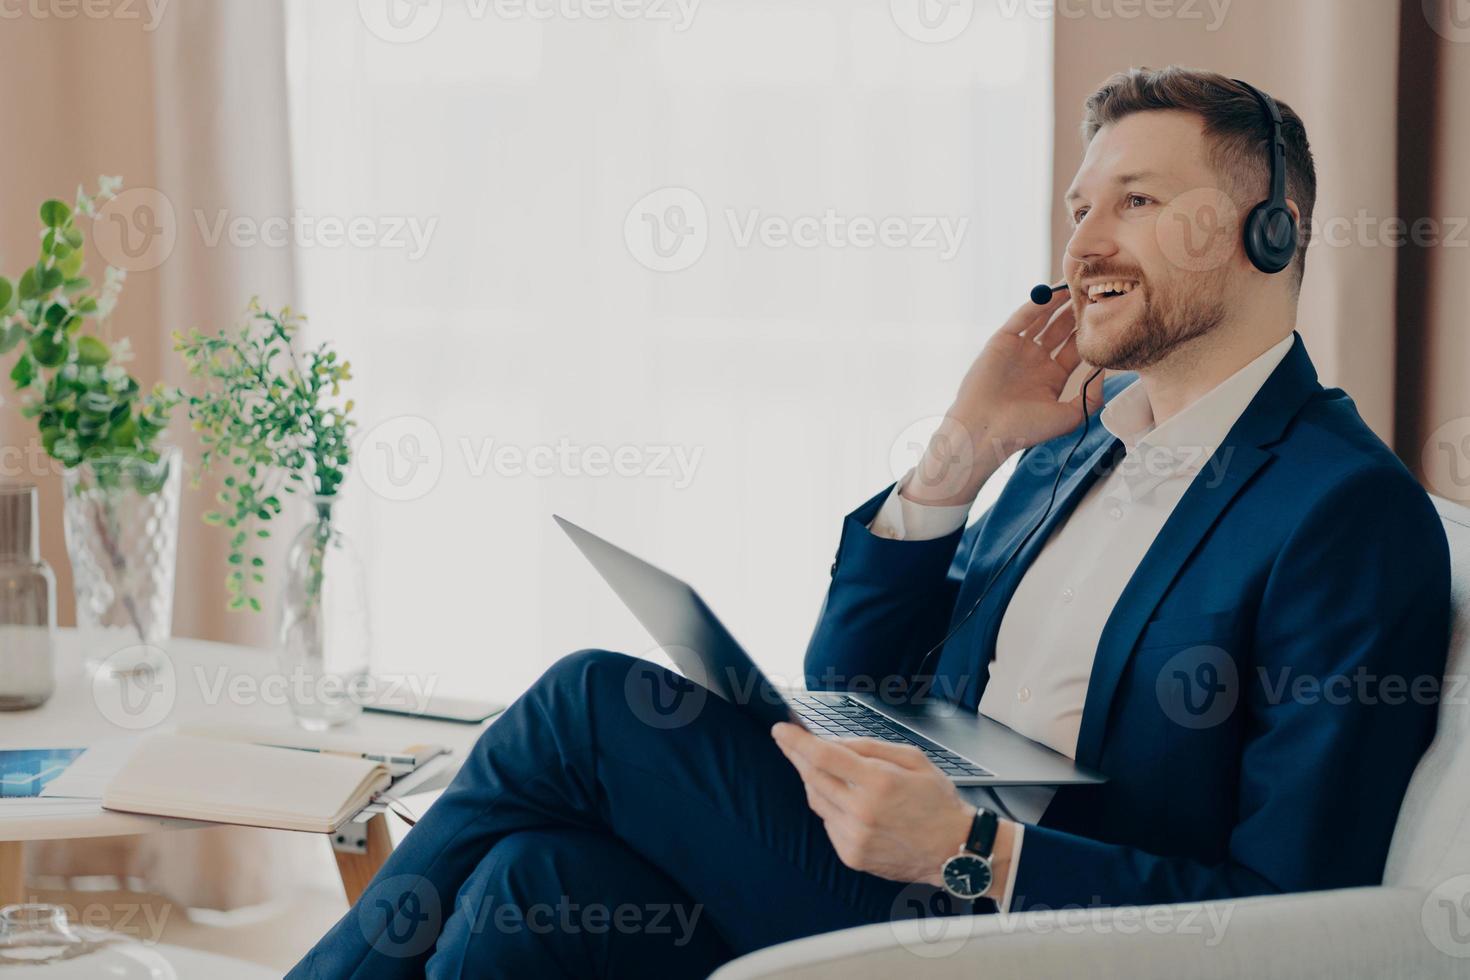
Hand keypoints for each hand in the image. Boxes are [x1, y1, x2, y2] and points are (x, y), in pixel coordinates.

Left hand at [771, 721, 974, 886]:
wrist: (954, 850)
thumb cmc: (937, 802)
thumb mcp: (913, 758)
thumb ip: (870, 747)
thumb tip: (834, 742)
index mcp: (878, 783)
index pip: (822, 756)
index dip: (796, 741)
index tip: (780, 729)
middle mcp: (861, 812)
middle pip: (811, 777)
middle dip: (795, 755)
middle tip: (787, 740)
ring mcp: (854, 837)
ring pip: (816, 800)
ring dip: (812, 780)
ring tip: (819, 767)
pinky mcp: (851, 855)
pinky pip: (828, 823)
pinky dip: (830, 807)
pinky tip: (844, 800)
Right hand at [903, 291, 1103, 506]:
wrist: (984, 429)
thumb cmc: (1025, 429)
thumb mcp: (1068, 417)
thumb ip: (1091, 396)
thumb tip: (1103, 371)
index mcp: (1052, 379)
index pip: (1075, 350)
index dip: (1090, 335)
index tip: (1107, 320)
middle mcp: (1036, 362)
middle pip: (1061, 331)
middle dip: (1077, 315)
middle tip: (1095, 297)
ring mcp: (1018, 350)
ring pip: (1043, 320)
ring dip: (1059, 305)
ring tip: (1078, 289)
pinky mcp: (1001, 341)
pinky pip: (1021, 318)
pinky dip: (1037, 305)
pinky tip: (1055, 294)